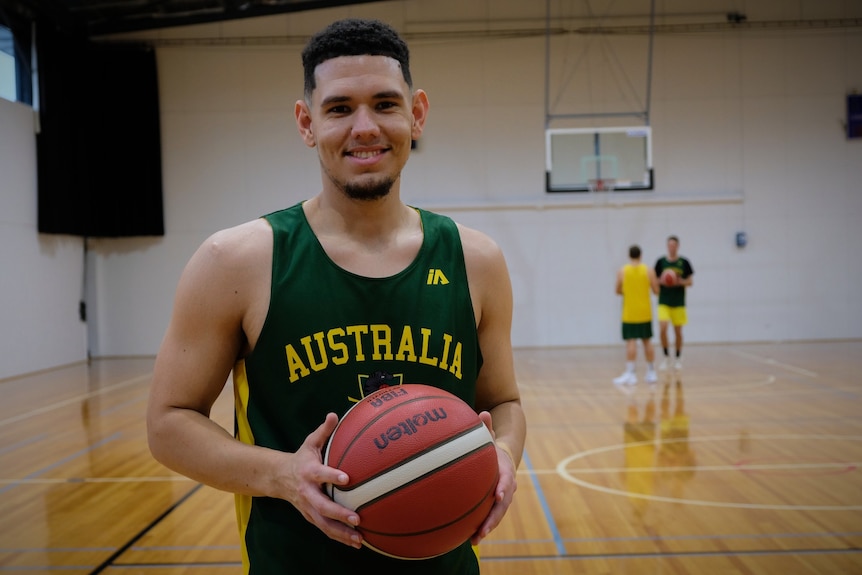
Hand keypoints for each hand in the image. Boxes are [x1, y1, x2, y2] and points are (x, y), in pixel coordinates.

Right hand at [278, 412, 362, 548]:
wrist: (278, 478)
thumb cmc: (301, 459)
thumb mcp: (310, 443)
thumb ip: (324, 431)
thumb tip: (335, 414)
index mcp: (309, 472)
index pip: (321, 474)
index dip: (332, 475)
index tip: (347, 478)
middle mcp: (308, 492)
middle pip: (322, 506)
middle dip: (340, 513)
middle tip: (357, 517)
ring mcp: (308, 507)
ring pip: (324, 523)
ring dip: (342, 532)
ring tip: (359, 539)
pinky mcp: (311, 517)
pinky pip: (325, 529)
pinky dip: (339, 537)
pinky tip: (355, 542)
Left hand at [470, 411, 517, 545]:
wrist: (501, 460)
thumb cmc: (490, 448)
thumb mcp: (488, 437)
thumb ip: (485, 427)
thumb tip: (483, 413)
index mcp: (505, 470)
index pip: (506, 479)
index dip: (503, 487)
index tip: (498, 495)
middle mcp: (507, 487)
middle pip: (503, 505)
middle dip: (494, 518)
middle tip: (483, 529)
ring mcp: (502, 498)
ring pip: (497, 515)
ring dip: (487, 527)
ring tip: (474, 540)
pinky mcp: (494, 506)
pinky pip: (489, 518)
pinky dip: (481, 528)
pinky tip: (467, 539)